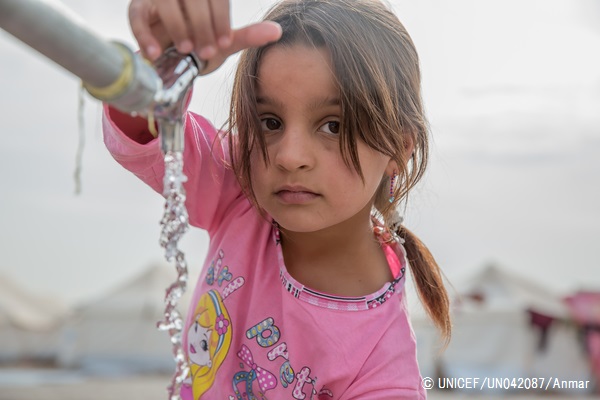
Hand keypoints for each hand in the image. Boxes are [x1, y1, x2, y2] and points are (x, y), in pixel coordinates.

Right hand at [128, 0, 281, 73]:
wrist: (171, 63)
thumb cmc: (200, 47)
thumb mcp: (224, 43)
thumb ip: (247, 36)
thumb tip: (277, 31)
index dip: (221, 20)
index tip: (223, 43)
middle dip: (202, 25)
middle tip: (207, 50)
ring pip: (166, 3)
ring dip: (177, 27)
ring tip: (186, 49)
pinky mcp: (138, 9)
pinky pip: (137, 17)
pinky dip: (145, 35)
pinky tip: (155, 53)